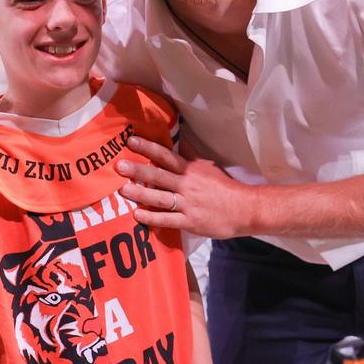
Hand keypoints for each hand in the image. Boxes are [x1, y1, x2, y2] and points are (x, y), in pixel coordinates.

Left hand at [115, 137, 255, 239]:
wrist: (245, 209)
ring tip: (123, 190)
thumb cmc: (225, 188)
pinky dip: (152, 218)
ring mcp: (188, 204)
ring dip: (140, 194)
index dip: (148, 148)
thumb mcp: (208, 167)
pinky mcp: (190, 222)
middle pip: (159, 176)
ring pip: (160, 197)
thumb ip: (190, 158)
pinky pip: (167, 219)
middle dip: (138, 170)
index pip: (166, 156)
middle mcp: (188, 184)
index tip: (131, 141)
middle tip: (119, 166)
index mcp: (192, 169)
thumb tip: (176, 143)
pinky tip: (137, 215)